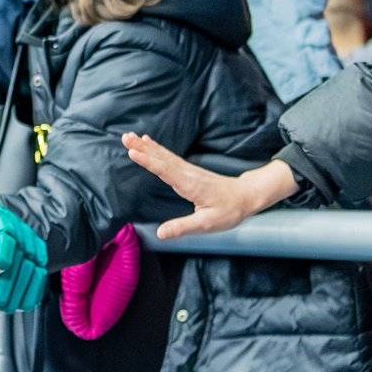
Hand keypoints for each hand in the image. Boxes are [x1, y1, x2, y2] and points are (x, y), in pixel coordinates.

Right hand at [123, 133, 297, 237]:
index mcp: (190, 185)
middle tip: (125, 137)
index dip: (148, 161)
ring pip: (163, 155)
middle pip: (161, 158)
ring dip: (146, 146)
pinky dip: (156, 149)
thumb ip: (182, 228)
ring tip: (129, 137)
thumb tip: (160, 233)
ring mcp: (188, 170)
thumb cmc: (229, 211)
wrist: (246, 196)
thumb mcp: (207, 224)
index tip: (133, 152)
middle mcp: (187, 173)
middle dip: (142, 148)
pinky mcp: (188, 170)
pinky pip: (168, 157)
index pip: (165, 171)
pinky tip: (148, 143)